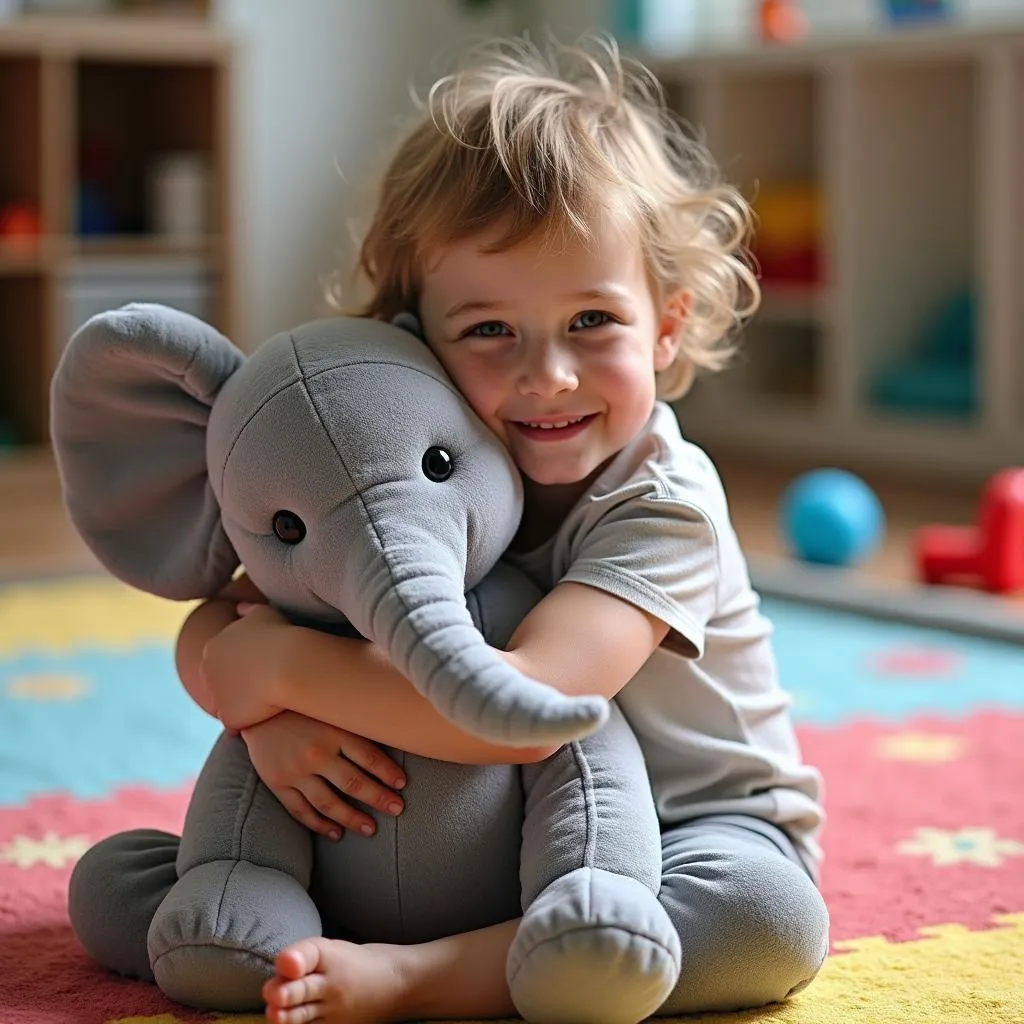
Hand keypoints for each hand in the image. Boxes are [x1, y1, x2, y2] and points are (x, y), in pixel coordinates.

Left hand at [200, 602, 292, 729]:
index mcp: (212, 648)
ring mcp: (215, 697)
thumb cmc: (279, 635)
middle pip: (218, 683)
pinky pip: (236, 724)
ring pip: (226, 704)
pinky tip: (266, 716)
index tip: (259, 666)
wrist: (288, 664)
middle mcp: (206, 673)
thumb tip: (240, 607)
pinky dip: (249, 721)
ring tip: (265, 702)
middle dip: (235, 685)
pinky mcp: (228, 718)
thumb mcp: (264, 613)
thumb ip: (248, 609)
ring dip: (240, 704)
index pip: (220, 661)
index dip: (241, 665)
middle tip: (261, 686)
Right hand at [242, 711, 405, 839]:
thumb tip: (389, 725)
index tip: (402, 784)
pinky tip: (336, 833)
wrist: (255, 708)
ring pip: (329, 802)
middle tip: (397, 809)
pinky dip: (319, 825)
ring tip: (370, 829)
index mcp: (333, 730)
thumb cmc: (301, 706)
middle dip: (379, 799)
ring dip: (352, 819)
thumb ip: (353, 720)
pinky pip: (301, 811)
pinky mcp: (277, 783)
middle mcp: (316, 752)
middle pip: (354, 783)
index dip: (388, 773)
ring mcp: (295, 770)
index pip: (369, 757)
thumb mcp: (329, 707)